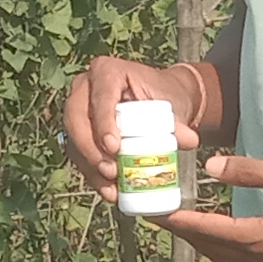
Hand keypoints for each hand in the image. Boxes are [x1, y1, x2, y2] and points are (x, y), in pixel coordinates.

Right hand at [58, 53, 207, 202]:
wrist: (157, 102)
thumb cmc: (163, 97)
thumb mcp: (171, 106)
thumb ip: (178, 123)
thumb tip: (189, 140)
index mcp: (108, 71)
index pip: (101, 97)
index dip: (103, 122)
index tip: (113, 147)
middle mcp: (86, 86)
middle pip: (77, 118)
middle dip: (91, 149)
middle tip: (111, 171)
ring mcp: (78, 108)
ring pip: (73, 138)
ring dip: (89, 166)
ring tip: (110, 187)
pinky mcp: (78, 130)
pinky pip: (77, 152)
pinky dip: (91, 173)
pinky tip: (107, 190)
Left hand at [164, 154, 262, 261]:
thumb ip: (249, 171)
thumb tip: (211, 166)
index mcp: (261, 238)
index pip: (207, 230)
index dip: (178, 221)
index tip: (153, 212)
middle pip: (211, 249)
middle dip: (183, 233)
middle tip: (158, 216)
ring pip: (226, 258)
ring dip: (202, 242)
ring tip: (182, 224)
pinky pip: (242, 259)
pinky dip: (223, 247)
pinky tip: (220, 233)